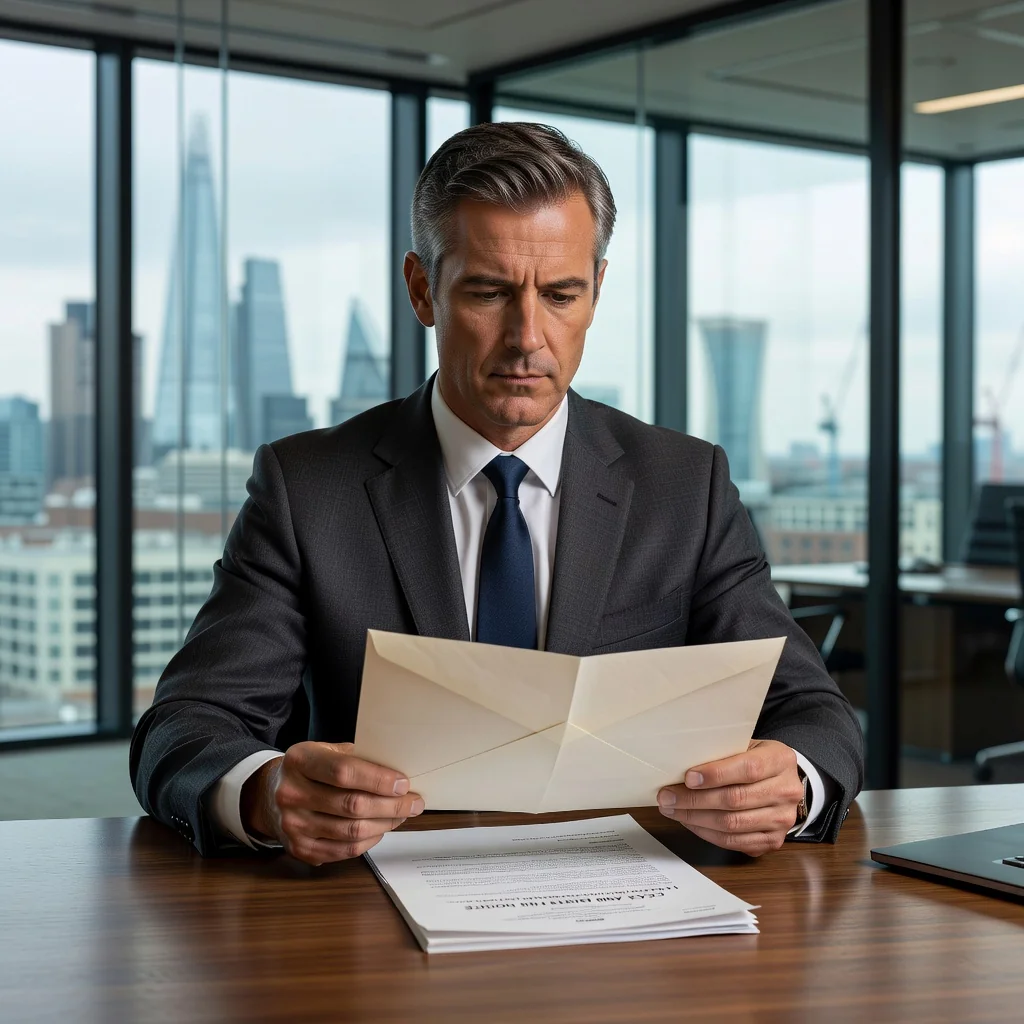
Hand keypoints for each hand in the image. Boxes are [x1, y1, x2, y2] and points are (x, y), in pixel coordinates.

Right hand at [241, 741, 423, 865]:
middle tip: (414, 802)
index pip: (343, 772)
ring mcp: (293, 824)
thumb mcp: (325, 750)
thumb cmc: (311, 769)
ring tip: (402, 815)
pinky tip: (381, 829)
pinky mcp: (298, 848)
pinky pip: (344, 850)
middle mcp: (291, 793)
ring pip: (351, 831)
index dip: (378, 779)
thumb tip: (398, 771)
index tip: (403, 783)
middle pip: (352, 805)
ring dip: (385, 824)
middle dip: (391, 805)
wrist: (270, 794)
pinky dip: (369, 842)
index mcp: (300, 760)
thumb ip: (356, 757)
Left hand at [656, 740, 803, 856]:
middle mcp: (787, 791)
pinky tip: (690, 822)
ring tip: (672, 809)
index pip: (748, 768)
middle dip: (695, 799)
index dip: (716, 774)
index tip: (688, 777)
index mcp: (781, 760)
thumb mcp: (746, 745)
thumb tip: (681, 763)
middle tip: (667, 796)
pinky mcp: (773, 841)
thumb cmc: (756, 760)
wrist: (782, 782)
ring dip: (696, 818)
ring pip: (732, 824)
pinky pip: (734, 842)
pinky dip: (707, 833)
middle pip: (735, 799)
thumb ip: (722, 752)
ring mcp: (782, 820)